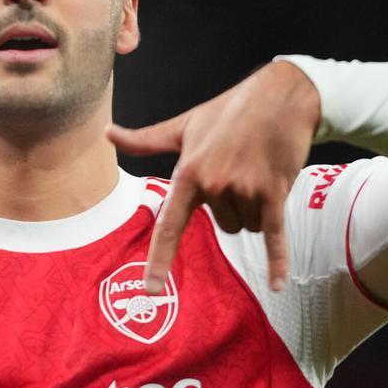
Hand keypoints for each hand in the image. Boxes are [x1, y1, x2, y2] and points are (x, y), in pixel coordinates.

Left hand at [107, 61, 319, 293]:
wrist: (280, 97)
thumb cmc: (229, 111)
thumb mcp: (183, 125)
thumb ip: (146, 140)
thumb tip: (107, 134)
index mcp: (188, 173)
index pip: (170, 225)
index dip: (159, 260)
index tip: (152, 290)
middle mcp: (214, 185)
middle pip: (223, 225)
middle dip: (234, 205)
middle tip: (241, 168)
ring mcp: (245, 189)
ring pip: (247, 227)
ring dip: (256, 208)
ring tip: (259, 171)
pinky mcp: (275, 192)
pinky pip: (273, 234)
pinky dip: (278, 260)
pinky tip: (278, 284)